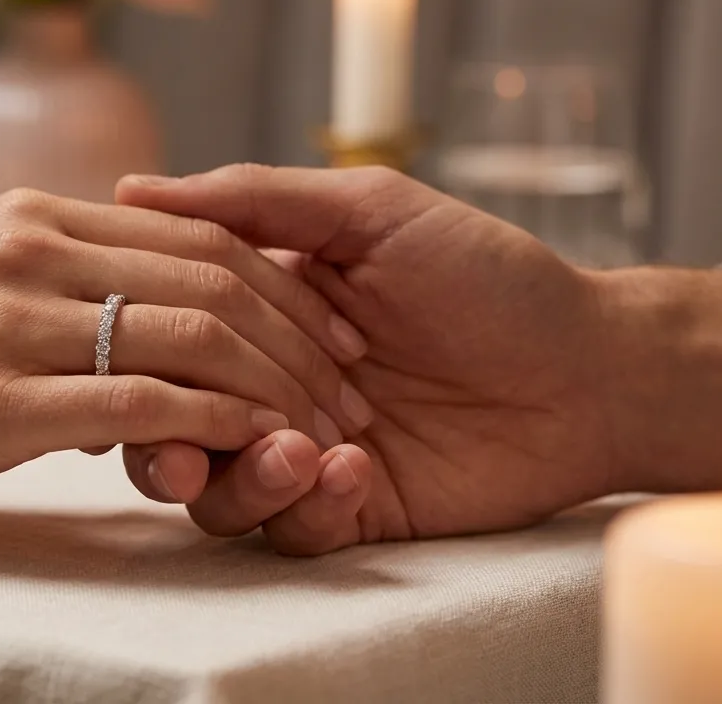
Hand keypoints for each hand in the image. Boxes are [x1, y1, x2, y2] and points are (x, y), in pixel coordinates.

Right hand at [0, 188, 370, 538]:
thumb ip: (54, 296)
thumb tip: (141, 340)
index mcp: (30, 218)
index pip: (197, 234)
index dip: (283, 284)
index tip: (330, 336)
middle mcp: (28, 251)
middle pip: (214, 275)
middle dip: (301, 339)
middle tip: (350, 393)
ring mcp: (8, 320)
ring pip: (191, 335)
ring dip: (274, 388)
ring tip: (322, 435)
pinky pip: (138, 402)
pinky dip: (214, 425)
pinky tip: (251, 452)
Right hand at [117, 165, 721, 553]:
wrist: (590, 370)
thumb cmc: (488, 277)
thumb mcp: (372, 213)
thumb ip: (257, 200)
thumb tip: (130, 190)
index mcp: (260, 311)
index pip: (166, 330)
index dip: (142, 341)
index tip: (133, 340)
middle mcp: (270, 383)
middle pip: (171, 421)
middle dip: (166, 433)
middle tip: (185, 439)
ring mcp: (306, 452)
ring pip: (217, 492)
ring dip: (241, 475)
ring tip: (298, 449)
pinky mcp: (349, 512)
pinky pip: (292, 531)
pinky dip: (308, 505)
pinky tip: (354, 469)